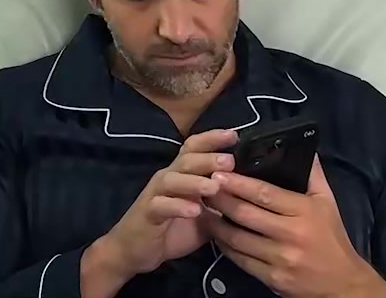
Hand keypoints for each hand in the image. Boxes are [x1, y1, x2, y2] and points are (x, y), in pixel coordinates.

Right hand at [86, 129, 237, 288]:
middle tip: (230, 159)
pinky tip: (194, 210)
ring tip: (214, 185)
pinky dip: (177, 206)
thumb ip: (221, 204)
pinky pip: (161, 206)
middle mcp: (167, 179)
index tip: (234, 135)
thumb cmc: (172, 230)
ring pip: (172, 180)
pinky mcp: (147, 213)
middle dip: (208, 157)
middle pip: (186, 160)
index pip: (194, 149)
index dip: (212, 139)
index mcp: (181, 175)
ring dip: (194, 181)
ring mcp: (155, 195)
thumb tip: (250, 195)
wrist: (135, 250)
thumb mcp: (204, 217)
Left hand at [202, 157, 385, 297]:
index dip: (238, 183)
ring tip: (202, 209)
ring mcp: (280, 259)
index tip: (218, 173)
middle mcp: (291, 235)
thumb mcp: (327, 203)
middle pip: (246, 214)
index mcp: (304, 212)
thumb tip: (303, 147)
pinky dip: (225, 247)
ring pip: (238, 239)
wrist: (343, 285)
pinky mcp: (272, 279)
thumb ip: (313, 175)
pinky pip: (241, 260)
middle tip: (201, 187)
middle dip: (220, 199)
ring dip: (216, 223)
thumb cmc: (333, 239)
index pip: (265, 194)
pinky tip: (216, 235)